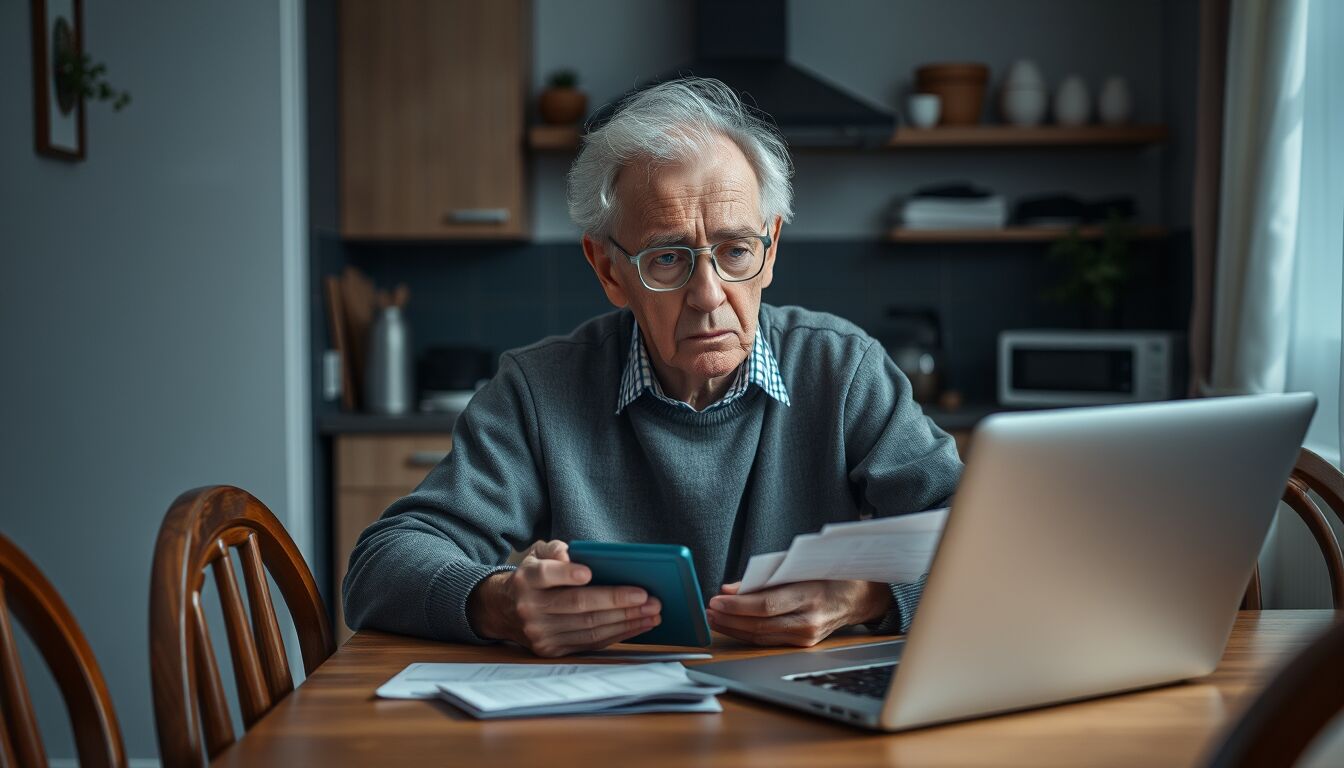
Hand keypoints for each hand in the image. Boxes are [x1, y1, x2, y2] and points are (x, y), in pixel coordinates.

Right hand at [467, 540, 661, 656]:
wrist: (503, 610)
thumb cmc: (533, 577)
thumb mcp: (536, 554)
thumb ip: (554, 549)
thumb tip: (571, 556)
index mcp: (526, 579)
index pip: (545, 575)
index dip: (566, 574)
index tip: (589, 573)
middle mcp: (530, 608)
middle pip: (577, 605)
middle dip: (617, 601)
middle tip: (648, 597)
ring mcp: (540, 633)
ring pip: (588, 627)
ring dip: (625, 620)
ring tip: (652, 612)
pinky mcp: (551, 650)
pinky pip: (590, 642)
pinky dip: (618, 633)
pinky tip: (638, 624)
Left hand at [705, 580, 890, 646]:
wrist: (859, 596)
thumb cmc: (826, 573)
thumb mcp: (796, 566)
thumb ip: (762, 577)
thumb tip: (729, 589)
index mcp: (810, 594)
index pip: (767, 604)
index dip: (738, 606)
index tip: (716, 601)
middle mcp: (810, 619)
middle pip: (761, 625)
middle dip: (730, 620)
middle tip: (709, 611)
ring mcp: (808, 636)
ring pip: (762, 637)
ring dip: (734, 629)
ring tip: (714, 619)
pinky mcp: (804, 644)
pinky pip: (770, 640)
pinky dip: (748, 634)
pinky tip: (733, 627)